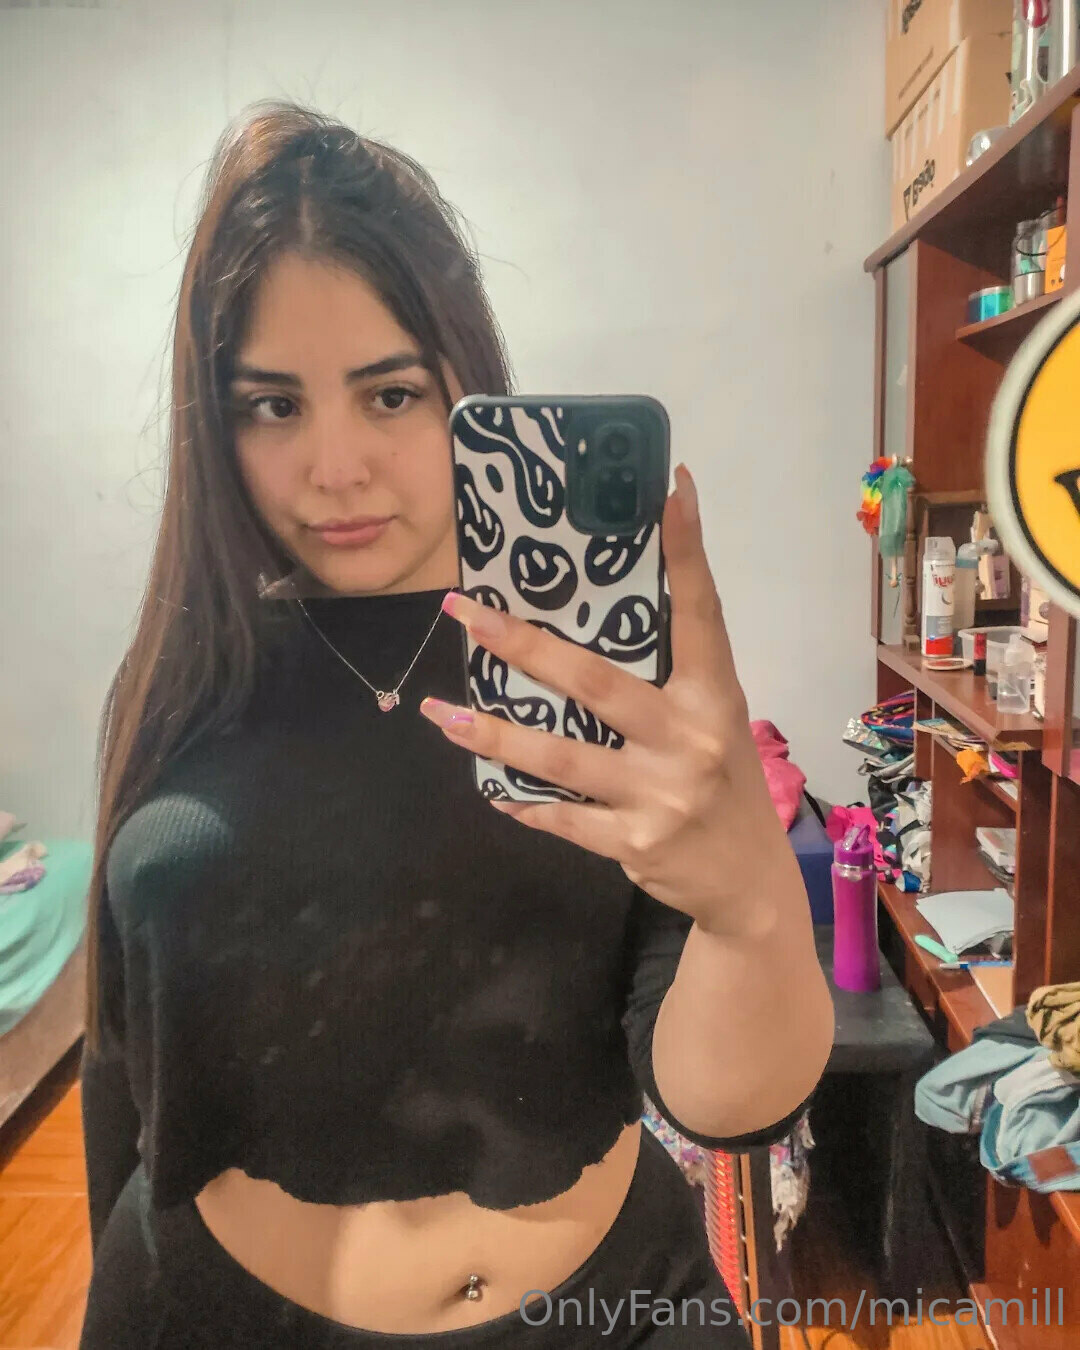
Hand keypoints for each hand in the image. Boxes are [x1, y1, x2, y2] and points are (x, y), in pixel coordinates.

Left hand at [420, 464, 795, 937]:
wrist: (747, 884)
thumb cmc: (724, 784)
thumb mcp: (714, 722)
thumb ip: (667, 679)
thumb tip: (590, 626)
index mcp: (715, 696)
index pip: (700, 613)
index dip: (686, 551)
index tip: (670, 488)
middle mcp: (690, 738)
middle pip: (593, 682)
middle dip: (520, 643)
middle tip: (462, 610)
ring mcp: (661, 793)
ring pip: (559, 756)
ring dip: (492, 734)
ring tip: (439, 712)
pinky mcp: (635, 842)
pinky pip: (561, 818)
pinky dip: (523, 802)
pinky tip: (490, 786)